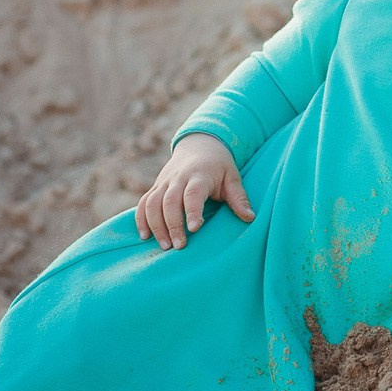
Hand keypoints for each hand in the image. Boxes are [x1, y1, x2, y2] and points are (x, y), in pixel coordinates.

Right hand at [137, 133, 253, 249]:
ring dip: (155, 225)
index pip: (192, 193)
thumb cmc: (219, 165)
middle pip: (169, 201)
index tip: (194, 229)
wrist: (199, 144)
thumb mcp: (232, 177)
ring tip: (164, 246)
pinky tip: (145, 236)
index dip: (191, 211)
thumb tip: (250, 218)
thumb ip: (239, 198)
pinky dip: (141, 219)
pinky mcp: (156, 186)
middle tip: (179, 247)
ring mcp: (164, 182)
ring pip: (152, 203)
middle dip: (172, 225)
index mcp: (199, 175)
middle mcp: (178, 178)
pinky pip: (143, 203)